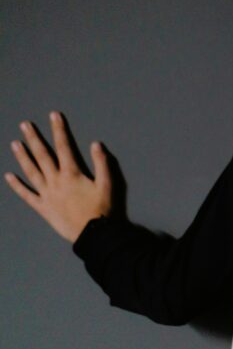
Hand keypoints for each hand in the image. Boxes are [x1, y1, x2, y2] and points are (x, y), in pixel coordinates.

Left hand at [5, 112, 120, 241]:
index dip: (59, 130)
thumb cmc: (101, 209)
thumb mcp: (107, 185)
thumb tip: (96, 144)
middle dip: (34, 138)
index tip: (53, 115)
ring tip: (15, 143)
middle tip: (24, 125)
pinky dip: (17, 186)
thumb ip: (102, 164)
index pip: (64, 147)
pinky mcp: (42, 207)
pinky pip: (27, 195)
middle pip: (43, 156)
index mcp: (72, 174)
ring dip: (22, 157)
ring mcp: (46, 194)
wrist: (92, 233)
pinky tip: (9, 176)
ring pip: (31, 172)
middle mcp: (55, 181)